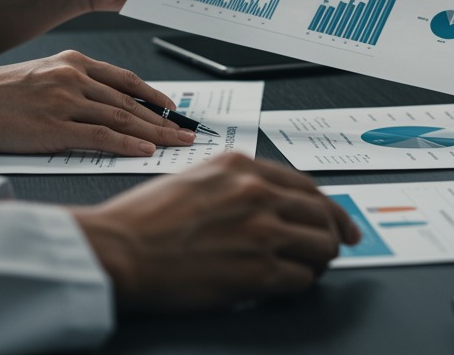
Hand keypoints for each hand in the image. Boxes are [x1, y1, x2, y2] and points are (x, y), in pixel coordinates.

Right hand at [0, 50, 196, 154]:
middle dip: (165, 120)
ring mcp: (64, 102)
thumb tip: (107, 105)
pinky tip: (146, 151)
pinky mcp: (53, 128)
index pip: (126, 79)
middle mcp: (73, 77)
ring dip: (156, 133)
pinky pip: (101, 137)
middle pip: (131, 101)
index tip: (175, 108)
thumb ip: (74, 85)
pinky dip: (128, 145)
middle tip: (189, 132)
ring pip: (122, 118)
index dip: (155, 95)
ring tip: (177, 144)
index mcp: (73, 62)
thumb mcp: (41, 75)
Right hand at [72, 154, 361, 309]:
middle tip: (330, 249)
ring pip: (321, 246)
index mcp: (241, 167)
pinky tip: (284, 285)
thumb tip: (268, 202)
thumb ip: (235, 184)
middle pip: (321, 214)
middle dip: (329, 234)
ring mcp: (261, 232)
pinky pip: (302, 278)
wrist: (119, 251)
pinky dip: (299, 284)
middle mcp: (257, 193)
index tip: (335, 221)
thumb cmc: (142, 221)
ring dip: (317, 261)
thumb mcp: (194, 178)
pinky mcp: (258, 271)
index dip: (326, 208)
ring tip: (304, 270)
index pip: (305, 186)